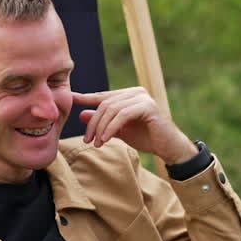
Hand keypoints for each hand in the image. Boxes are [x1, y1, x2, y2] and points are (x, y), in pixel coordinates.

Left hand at [74, 88, 197, 164]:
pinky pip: (122, 115)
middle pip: (105, 104)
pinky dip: (111, 128)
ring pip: (112, 109)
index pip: (103, 96)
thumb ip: (103, 122)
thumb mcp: (119, 130)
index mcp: (129, 95)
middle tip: (87, 140)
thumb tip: (81, 114)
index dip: (86, 98)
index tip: (70, 99)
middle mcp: (136, 92)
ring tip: (97, 143)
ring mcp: (142, 98)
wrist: (169, 148)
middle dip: (93, 123)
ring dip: (101, 128)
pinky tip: (106, 139)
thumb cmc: (147, 138)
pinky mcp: (148, 106)